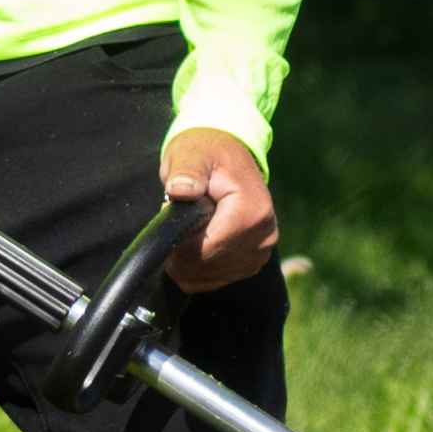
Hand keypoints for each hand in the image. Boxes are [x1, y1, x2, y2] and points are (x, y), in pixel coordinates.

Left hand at [159, 126, 275, 285]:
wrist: (228, 153)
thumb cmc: (206, 152)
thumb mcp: (191, 154)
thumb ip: (186, 172)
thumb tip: (181, 190)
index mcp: (252, 212)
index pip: (206, 250)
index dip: (178, 245)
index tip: (167, 222)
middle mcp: (264, 236)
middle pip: (209, 266)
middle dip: (182, 253)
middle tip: (174, 224)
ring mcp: (262, 250)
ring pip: (211, 277)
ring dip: (189, 261)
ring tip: (186, 229)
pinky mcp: (255, 259)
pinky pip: (218, 278)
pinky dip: (200, 268)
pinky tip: (195, 242)